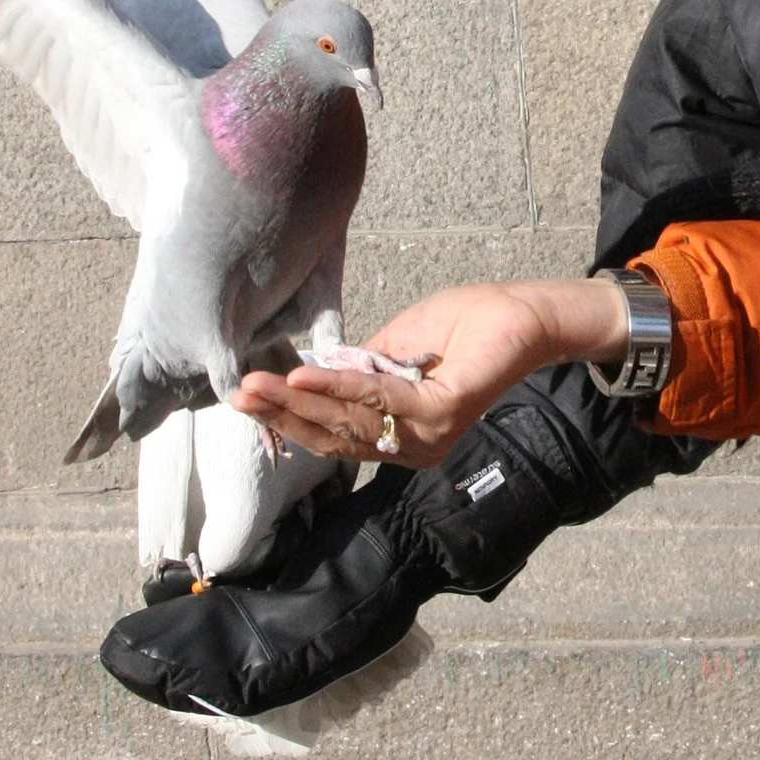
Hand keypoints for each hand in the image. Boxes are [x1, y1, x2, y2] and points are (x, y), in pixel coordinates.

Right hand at [231, 278, 628, 465]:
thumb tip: (310, 376)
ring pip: (349, 421)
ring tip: (258, 383)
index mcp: (399, 434)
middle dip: (281, 413)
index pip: (333, 434)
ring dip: (299, 400)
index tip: (245, 397)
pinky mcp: (442, 411)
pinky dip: (339, 386)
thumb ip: (356, 368)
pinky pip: (380, 399)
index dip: (288, 417)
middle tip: (238, 393)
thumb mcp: (395, 345)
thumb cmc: (464, 325)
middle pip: (333, 435)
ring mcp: (428, 434)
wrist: (521, 313)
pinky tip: (305, 375)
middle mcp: (412, 445)